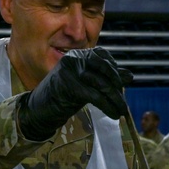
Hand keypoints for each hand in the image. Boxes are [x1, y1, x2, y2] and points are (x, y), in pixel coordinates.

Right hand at [18, 47, 134, 139]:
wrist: (38, 109)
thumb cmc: (63, 95)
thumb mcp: (86, 83)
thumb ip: (105, 77)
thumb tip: (129, 76)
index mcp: (76, 54)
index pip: (101, 55)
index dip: (113, 69)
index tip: (120, 84)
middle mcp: (73, 58)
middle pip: (103, 69)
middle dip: (116, 86)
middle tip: (123, 102)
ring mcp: (69, 71)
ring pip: (100, 84)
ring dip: (114, 99)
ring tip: (120, 111)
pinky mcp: (68, 86)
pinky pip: (94, 95)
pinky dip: (106, 106)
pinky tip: (112, 113)